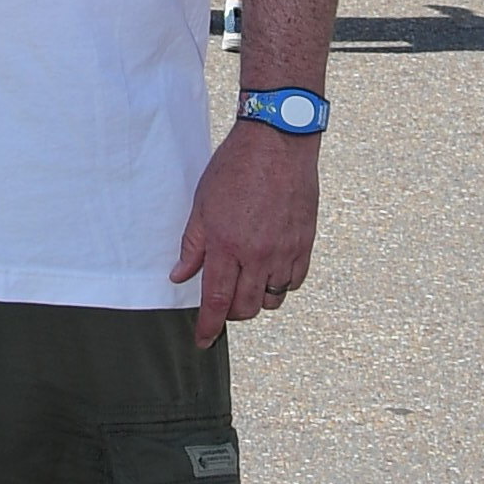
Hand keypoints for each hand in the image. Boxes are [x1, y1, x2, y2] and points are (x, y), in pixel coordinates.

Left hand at [172, 116, 319, 342]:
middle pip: (246, 308)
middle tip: (222, 304)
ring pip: (272, 299)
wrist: (277, 141)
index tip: (202, 341)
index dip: (208, 327)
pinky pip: (294, 281)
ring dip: (256, 300)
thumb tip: (180, 277)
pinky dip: (281, 284)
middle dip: (231, 314)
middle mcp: (258, 254)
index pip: (216, 301)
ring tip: (246, 284)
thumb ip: (192, 246)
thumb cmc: (235, 168)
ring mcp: (285, 250)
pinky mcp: (304, 243)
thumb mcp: (202, 204)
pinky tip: (270, 270)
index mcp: (227, 245)